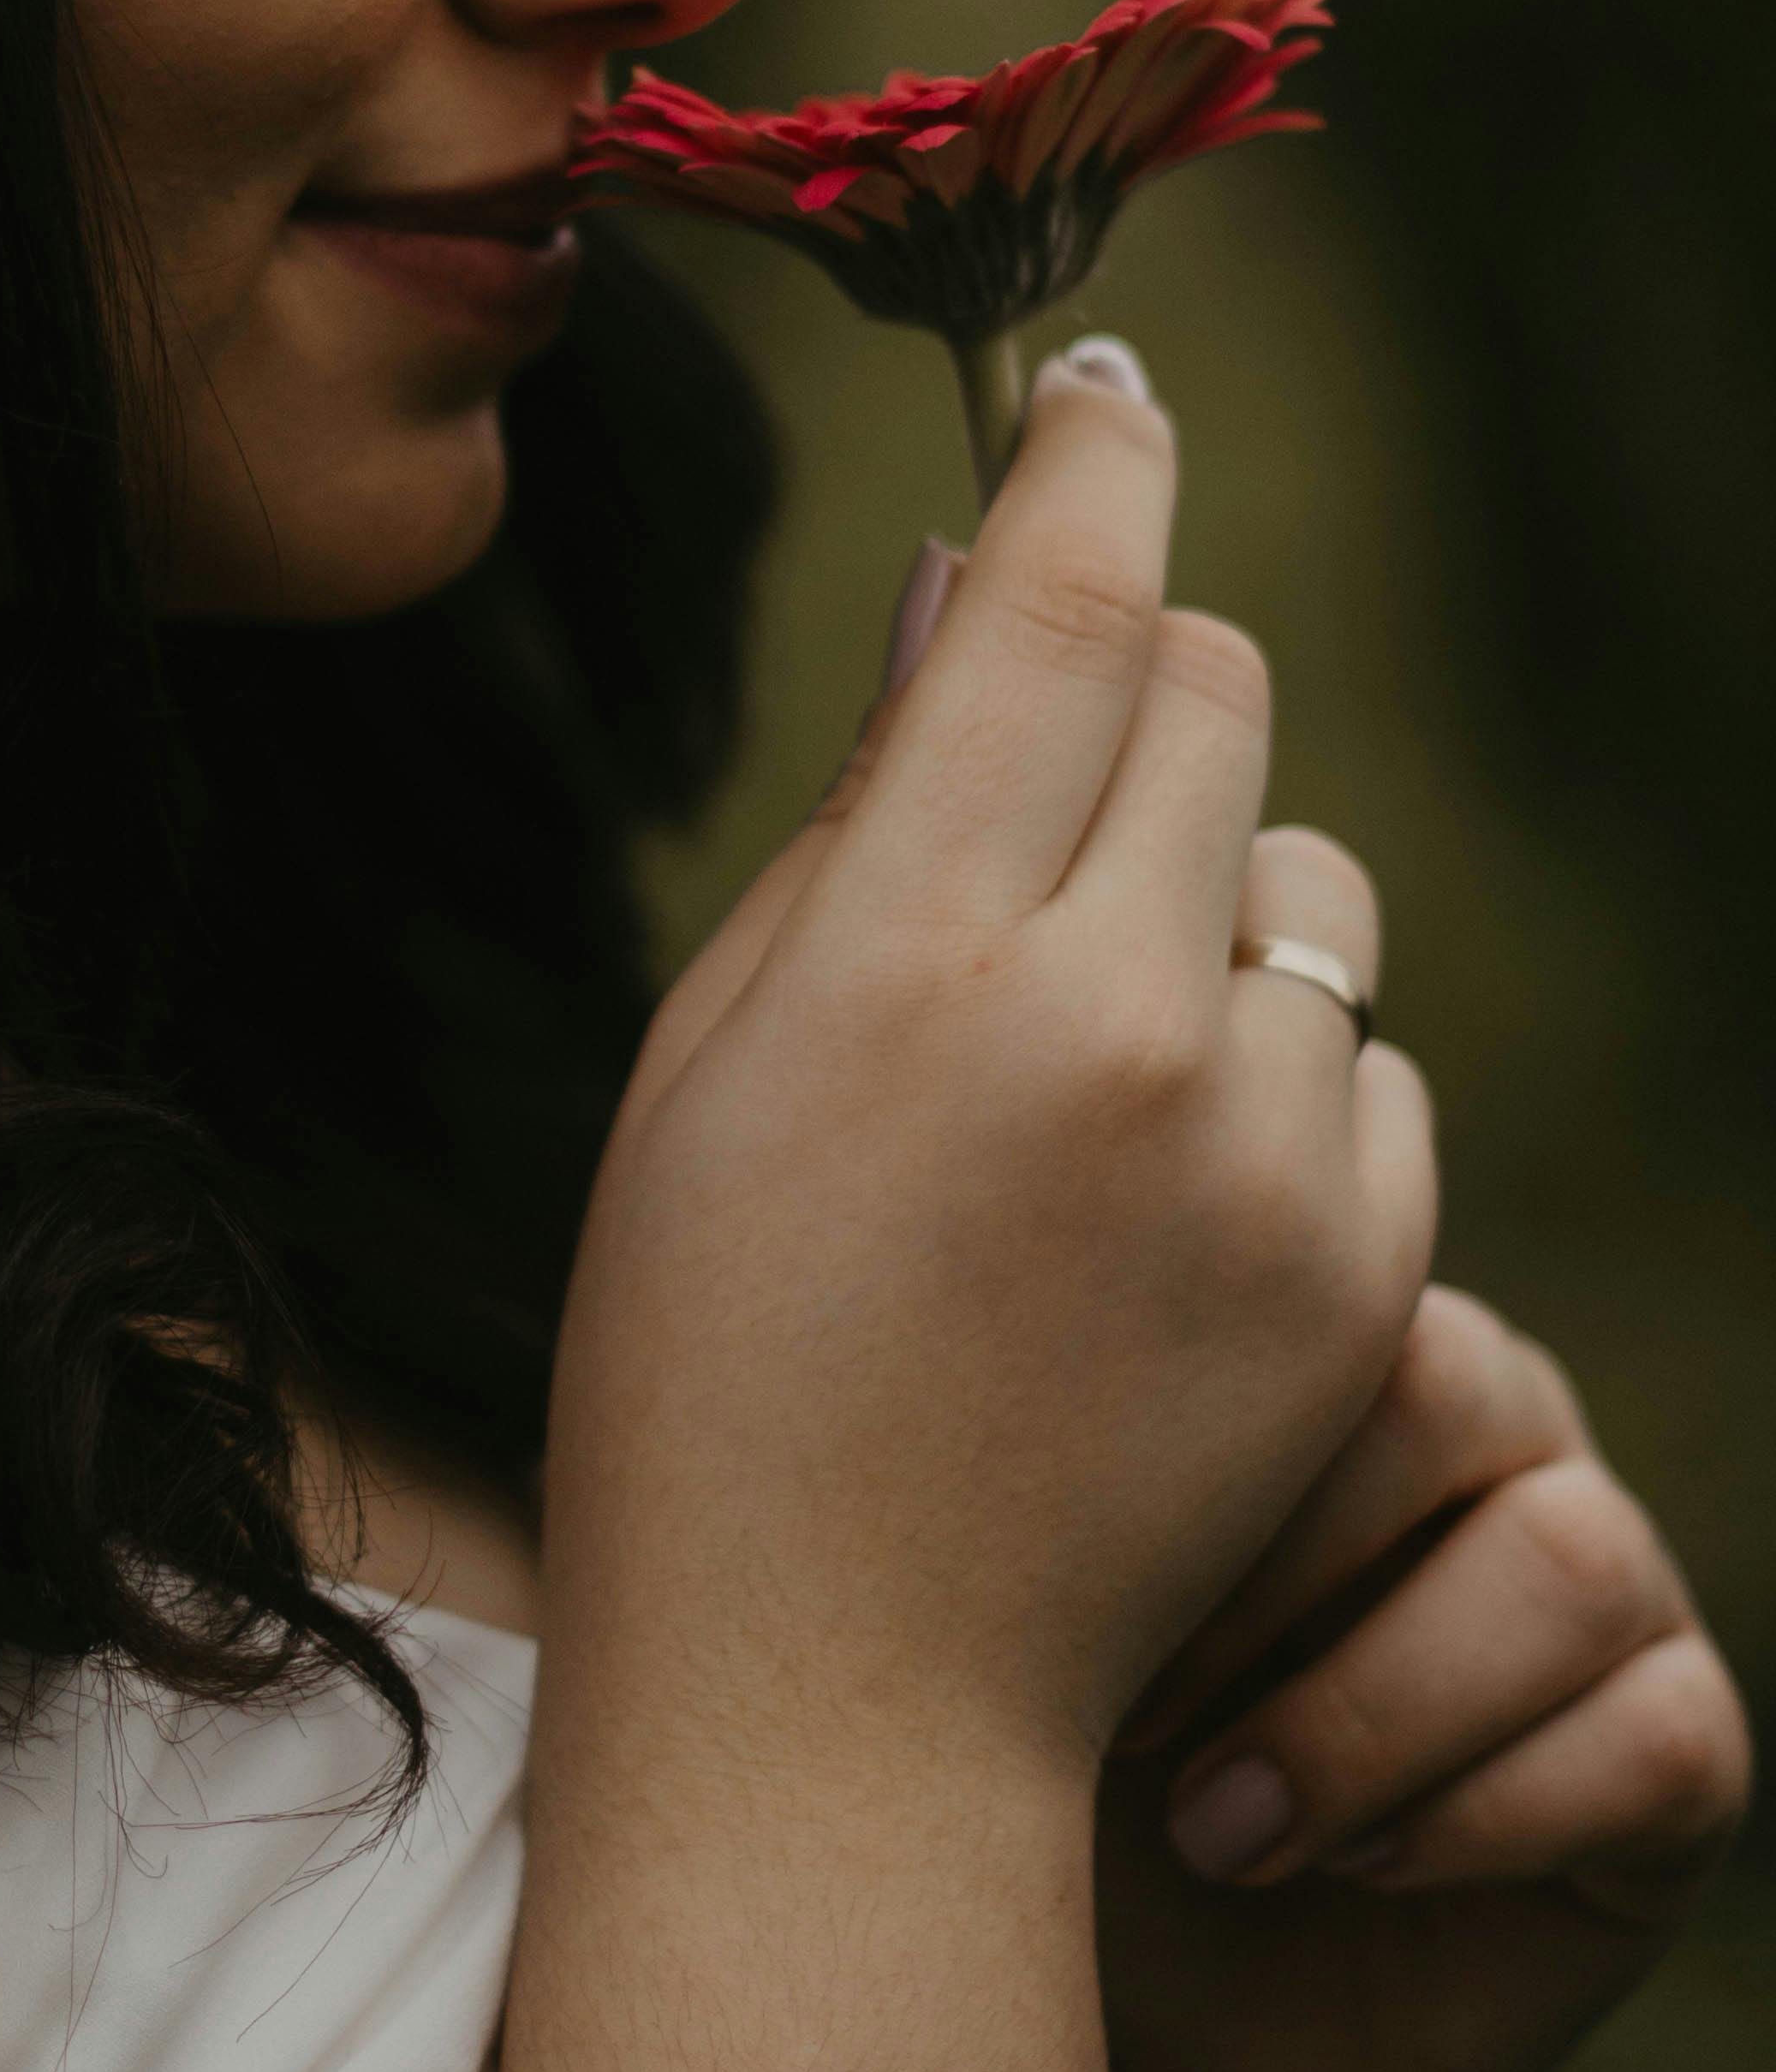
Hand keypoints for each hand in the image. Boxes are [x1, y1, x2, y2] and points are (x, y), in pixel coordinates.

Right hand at [540, 354, 1435, 1773]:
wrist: (839, 1683)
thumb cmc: (708, 1345)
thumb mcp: (716, 1044)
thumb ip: (862, 804)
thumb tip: (963, 584)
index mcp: (909, 950)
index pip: (1060, 600)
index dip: (1092, 455)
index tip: (1101, 388)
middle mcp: (1109, 1020)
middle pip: (1216, 689)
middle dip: (1143, 670)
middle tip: (1050, 756)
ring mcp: (1261, 1153)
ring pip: (1309, 875)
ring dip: (1210, 888)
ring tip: (1081, 1052)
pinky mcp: (1363, 1265)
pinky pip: (1362, 1054)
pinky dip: (1274, 1064)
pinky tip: (1154, 1194)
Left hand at [1100, 1144, 1752, 2071]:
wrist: (1174, 2011)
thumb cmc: (1071, 1772)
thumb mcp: (1035, 1625)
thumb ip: (1048, 1496)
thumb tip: (1002, 1413)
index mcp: (1331, 1348)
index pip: (1309, 1305)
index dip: (1203, 1462)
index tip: (1065, 1614)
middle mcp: (1492, 1423)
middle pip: (1453, 1393)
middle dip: (1284, 1581)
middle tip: (1139, 1736)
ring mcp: (1612, 1574)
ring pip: (1570, 1562)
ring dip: (1375, 1715)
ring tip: (1226, 1832)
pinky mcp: (1680, 1744)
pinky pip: (1656, 1737)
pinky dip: (1484, 1815)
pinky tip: (1355, 1868)